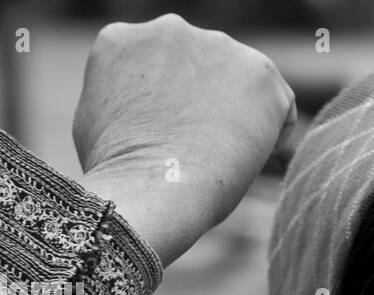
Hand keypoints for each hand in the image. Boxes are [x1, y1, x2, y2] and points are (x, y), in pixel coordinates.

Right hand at [72, 14, 295, 265]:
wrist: (152, 187)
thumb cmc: (117, 173)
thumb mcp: (93, 122)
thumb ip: (119, 98)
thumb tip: (136, 109)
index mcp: (123, 39)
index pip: (159, 67)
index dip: (168, 109)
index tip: (169, 141)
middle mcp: (170, 29)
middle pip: (203, 69)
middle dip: (205, 106)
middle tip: (199, 153)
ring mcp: (217, 46)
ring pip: (242, 84)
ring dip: (239, 118)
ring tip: (220, 159)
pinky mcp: (260, 72)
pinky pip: (279, 104)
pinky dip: (272, 134)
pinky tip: (248, 160)